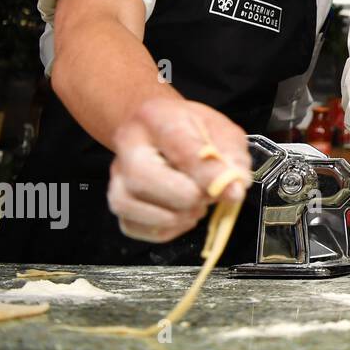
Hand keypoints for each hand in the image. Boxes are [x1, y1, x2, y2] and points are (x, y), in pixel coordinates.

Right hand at [108, 97, 249, 242]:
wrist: (158, 128)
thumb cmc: (192, 129)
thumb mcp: (222, 130)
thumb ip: (232, 156)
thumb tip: (234, 189)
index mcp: (157, 119)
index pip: (180, 148)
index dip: (209, 174)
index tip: (232, 191)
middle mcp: (127, 146)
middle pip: (143, 180)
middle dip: (187, 197)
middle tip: (209, 195)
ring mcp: (116, 175)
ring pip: (131, 207)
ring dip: (176, 216)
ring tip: (197, 204)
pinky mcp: (114, 200)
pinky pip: (132, 227)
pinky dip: (164, 230)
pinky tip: (181, 214)